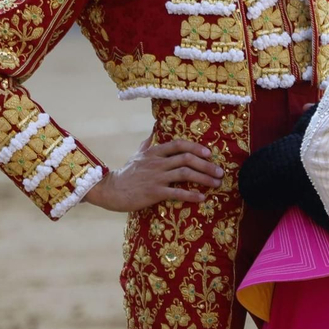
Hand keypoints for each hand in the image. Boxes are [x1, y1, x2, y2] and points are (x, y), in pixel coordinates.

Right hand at [85, 136, 225, 211]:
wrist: (110, 190)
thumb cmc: (126, 174)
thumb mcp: (136, 155)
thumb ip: (147, 144)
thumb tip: (153, 130)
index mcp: (154, 152)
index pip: (179, 144)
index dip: (195, 147)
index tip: (208, 153)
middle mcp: (157, 162)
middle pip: (187, 159)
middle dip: (206, 165)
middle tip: (219, 172)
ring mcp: (156, 177)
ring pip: (185, 173)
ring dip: (204, 178)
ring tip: (216, 183)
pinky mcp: (154, 192)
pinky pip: (177, 192)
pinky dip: (191, 194)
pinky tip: (202, 197)